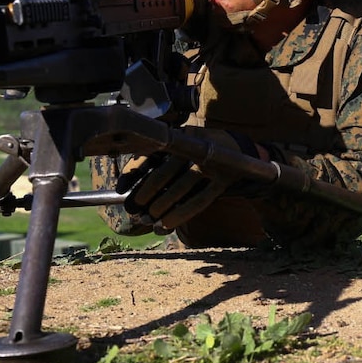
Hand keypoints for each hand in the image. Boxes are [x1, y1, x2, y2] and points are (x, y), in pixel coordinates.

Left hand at [125, 127, 259, 230]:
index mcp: (178, 138)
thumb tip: (127, 192)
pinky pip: (199, 201)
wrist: (240, 150)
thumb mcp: (180, 152)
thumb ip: (158, 166)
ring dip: (160, 206)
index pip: (151, 153)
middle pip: (164, 172)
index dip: (133, 172)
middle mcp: (193, 147)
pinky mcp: (223, 180)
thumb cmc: (198, 156)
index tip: (121, 189)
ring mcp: (210, 163)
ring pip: (180, 187)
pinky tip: (166, 224)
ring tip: (148, 218)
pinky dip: (180, 214)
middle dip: (145, 194)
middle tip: (134, 209)